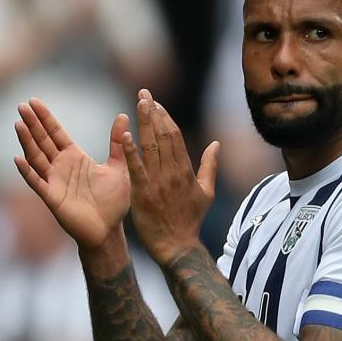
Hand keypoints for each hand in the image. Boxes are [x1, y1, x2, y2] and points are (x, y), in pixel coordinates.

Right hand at [15, 98, 131, 250]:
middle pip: (43, 141)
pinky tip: (18, 158)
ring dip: (27, 142)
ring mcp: (54, 181)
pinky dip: (27, 171)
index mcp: (74, 157)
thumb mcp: (119, 167)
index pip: (56, 133)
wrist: (109, 230)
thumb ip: (117, 142)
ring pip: (36, 158)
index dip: (45, 118)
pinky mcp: (52, 198)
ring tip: (18, 124)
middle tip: (21, 105)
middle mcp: (60, 167)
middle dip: (33, 124)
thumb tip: (124, 114)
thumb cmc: (113, 201)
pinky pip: (37, 183)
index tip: (34, 101)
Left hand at [122, 89, 219, 264]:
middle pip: (163, 135)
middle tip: (143, 93)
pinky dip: (131, 151)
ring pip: (151, 146)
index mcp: (186, 171)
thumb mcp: (206, 193)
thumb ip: (210, 166)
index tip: (156, 102)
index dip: (165, 117)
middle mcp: (173, 173)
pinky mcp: (143, 193)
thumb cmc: (190, 221)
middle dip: (153, 112)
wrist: (178, 247)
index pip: (175, 136)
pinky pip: (137, 168)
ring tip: (138, 103)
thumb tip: (217, 143)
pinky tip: (125, 134)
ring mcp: (158, 183)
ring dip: (144, 123)